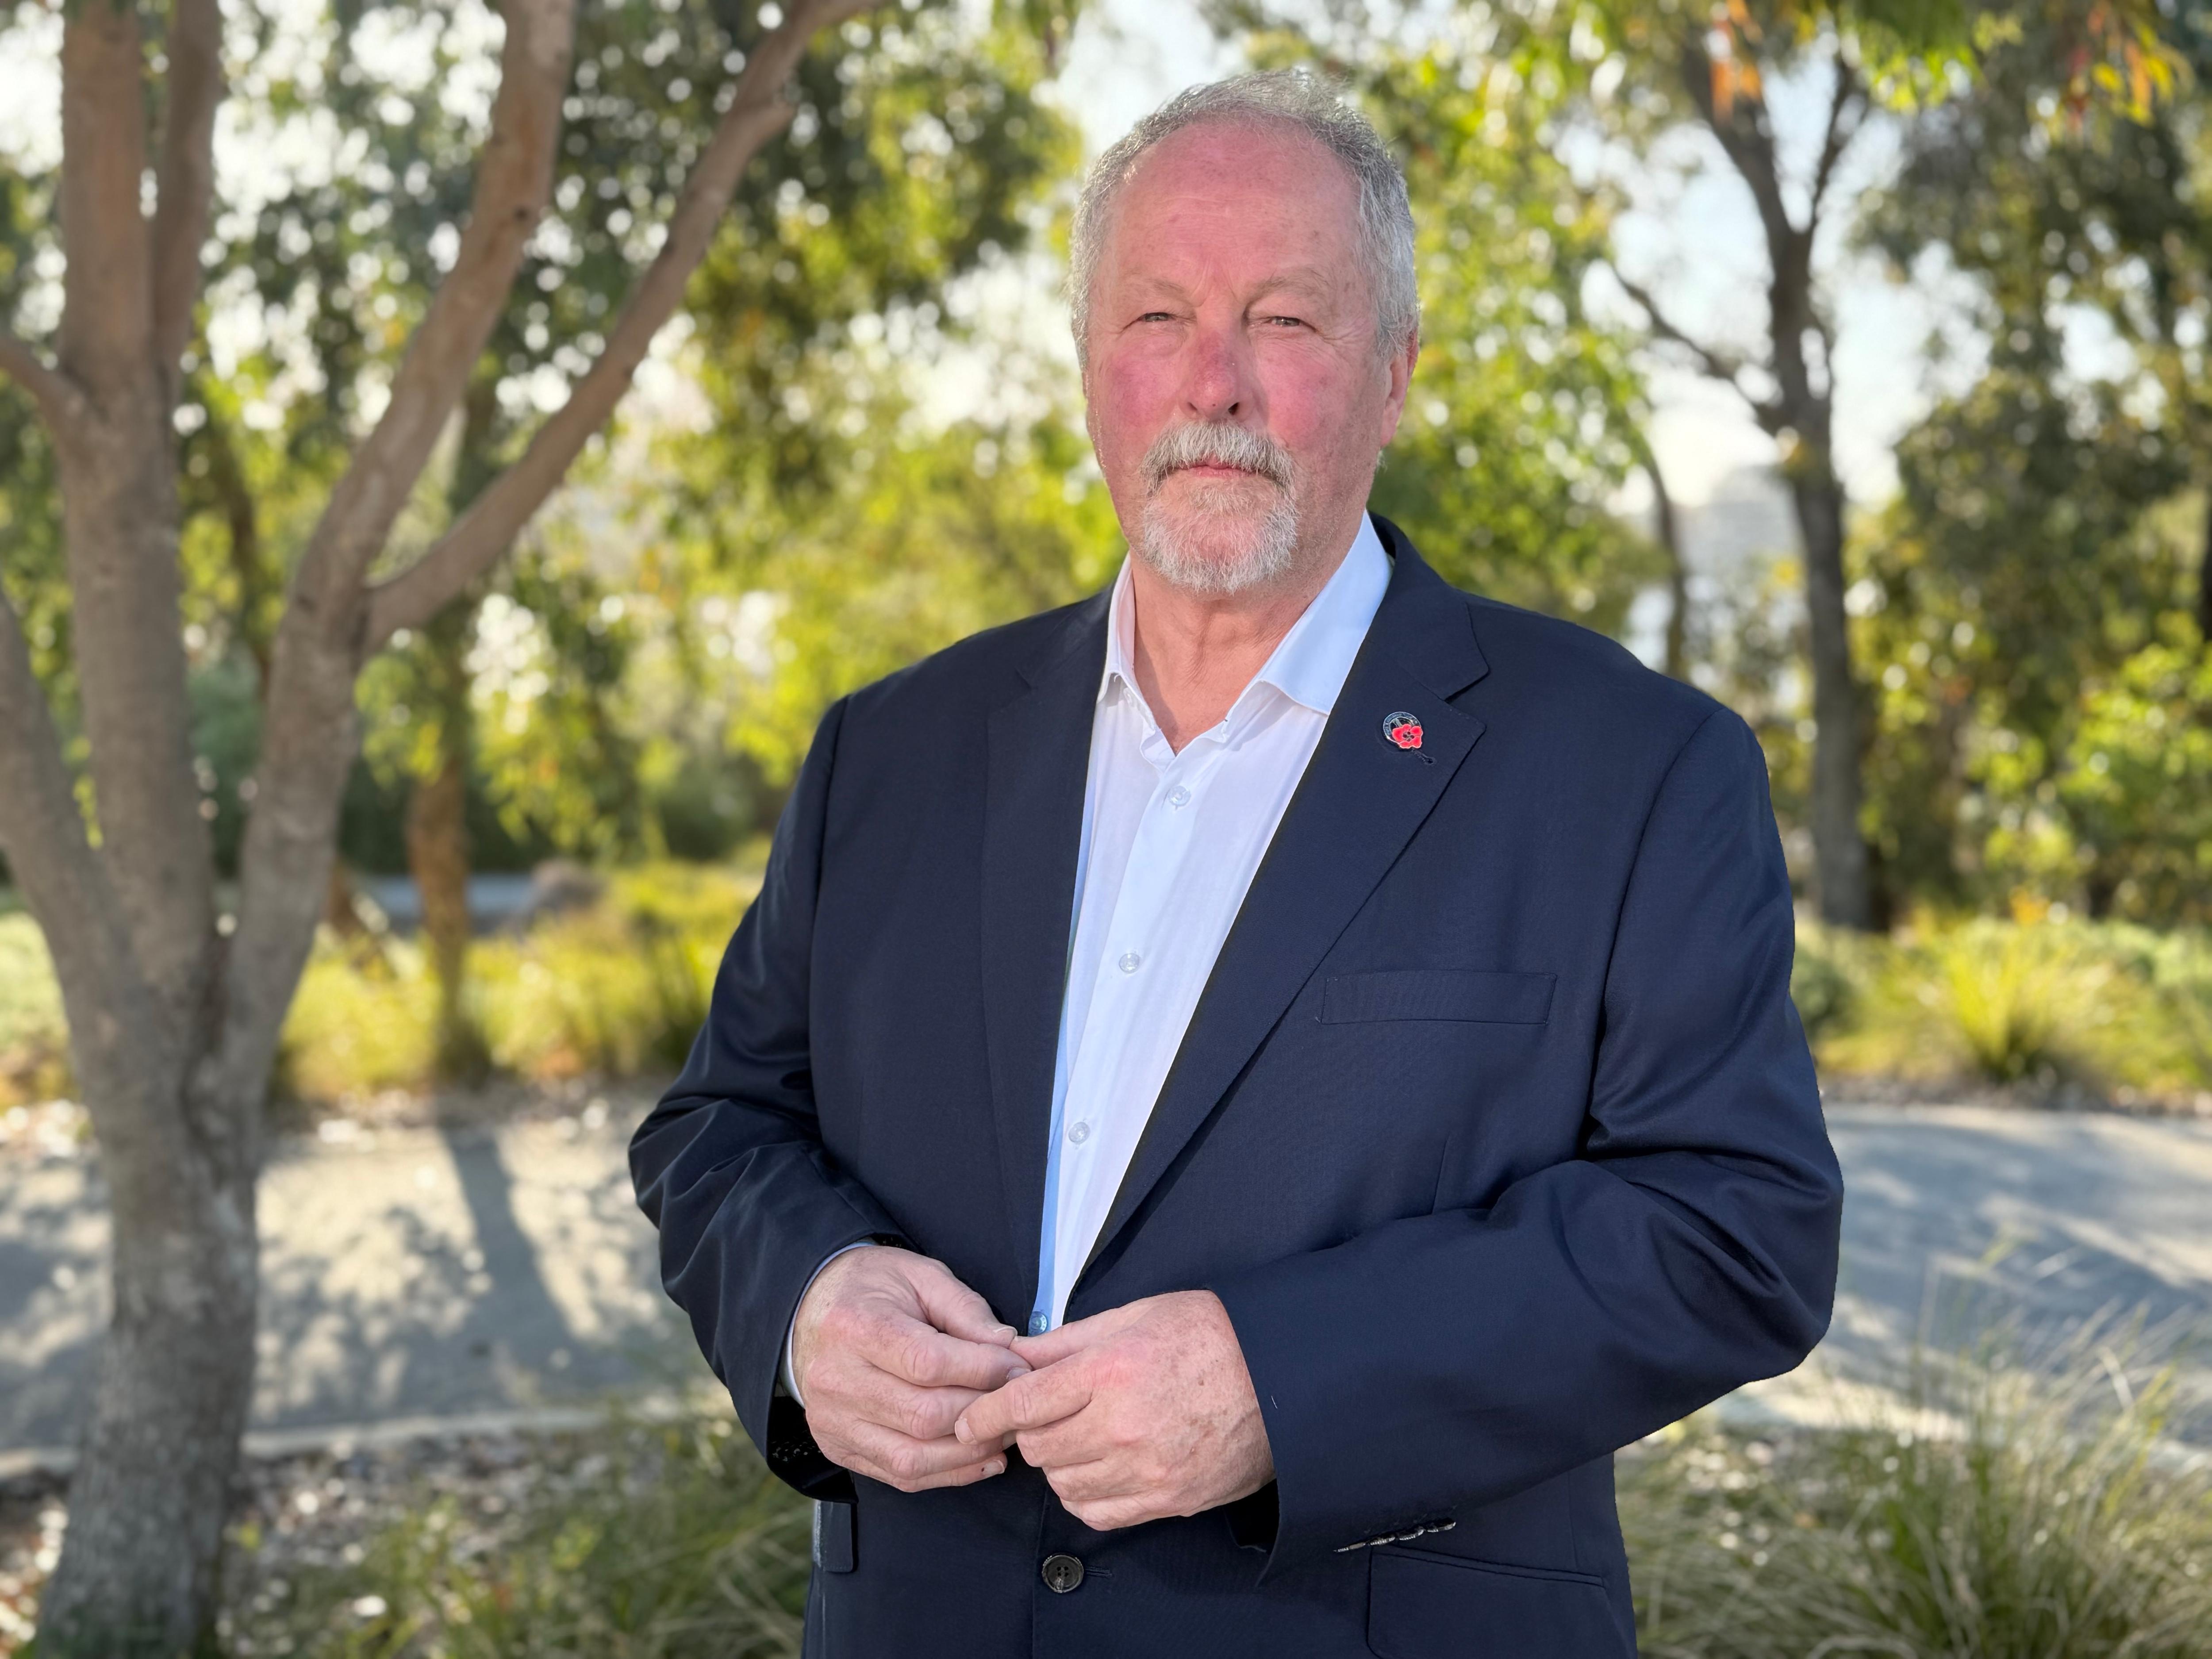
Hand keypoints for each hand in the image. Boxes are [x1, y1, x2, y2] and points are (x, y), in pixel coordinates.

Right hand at [791, 1245, 1028, 1491]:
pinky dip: (947, 1474)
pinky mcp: (837, 1447)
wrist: (809, 1311)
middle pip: (923, 1416)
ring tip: (1004, 1434)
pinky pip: (899, 1476)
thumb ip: (965, 1309)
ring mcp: (833, 1420)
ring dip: (969, 1453)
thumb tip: (1008, 1348)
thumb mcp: (920, 1276)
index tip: (1017, 1367)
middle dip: (980, 1412)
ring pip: (912, 1457)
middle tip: (1015, 1401)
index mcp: (854, 1326)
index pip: (927, 1363)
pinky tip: (980, 1458)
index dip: (982, 1370)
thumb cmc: (872, 1289)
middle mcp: (836, 1379)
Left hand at [952, 1290, 1273, 1530]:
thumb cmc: (1207, 1334)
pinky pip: (1100, 1513)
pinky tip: (1099, 1470)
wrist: (1280, 1374)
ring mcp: (1146, 1469)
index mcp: (1110, 1371)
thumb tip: (1015, 1355)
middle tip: (1046, 1416)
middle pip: (1039, 1447)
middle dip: (1031, 1432)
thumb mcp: (1133, 1316)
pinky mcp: (1169, 1498)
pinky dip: (1087, 1496)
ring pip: (1064, 1484)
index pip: (1022, 1403)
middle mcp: (1122, 1425)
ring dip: (1059, 1464)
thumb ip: (1067, 1341)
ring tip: (1080, 1439)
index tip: (969, 1421)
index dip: (986, 1414)